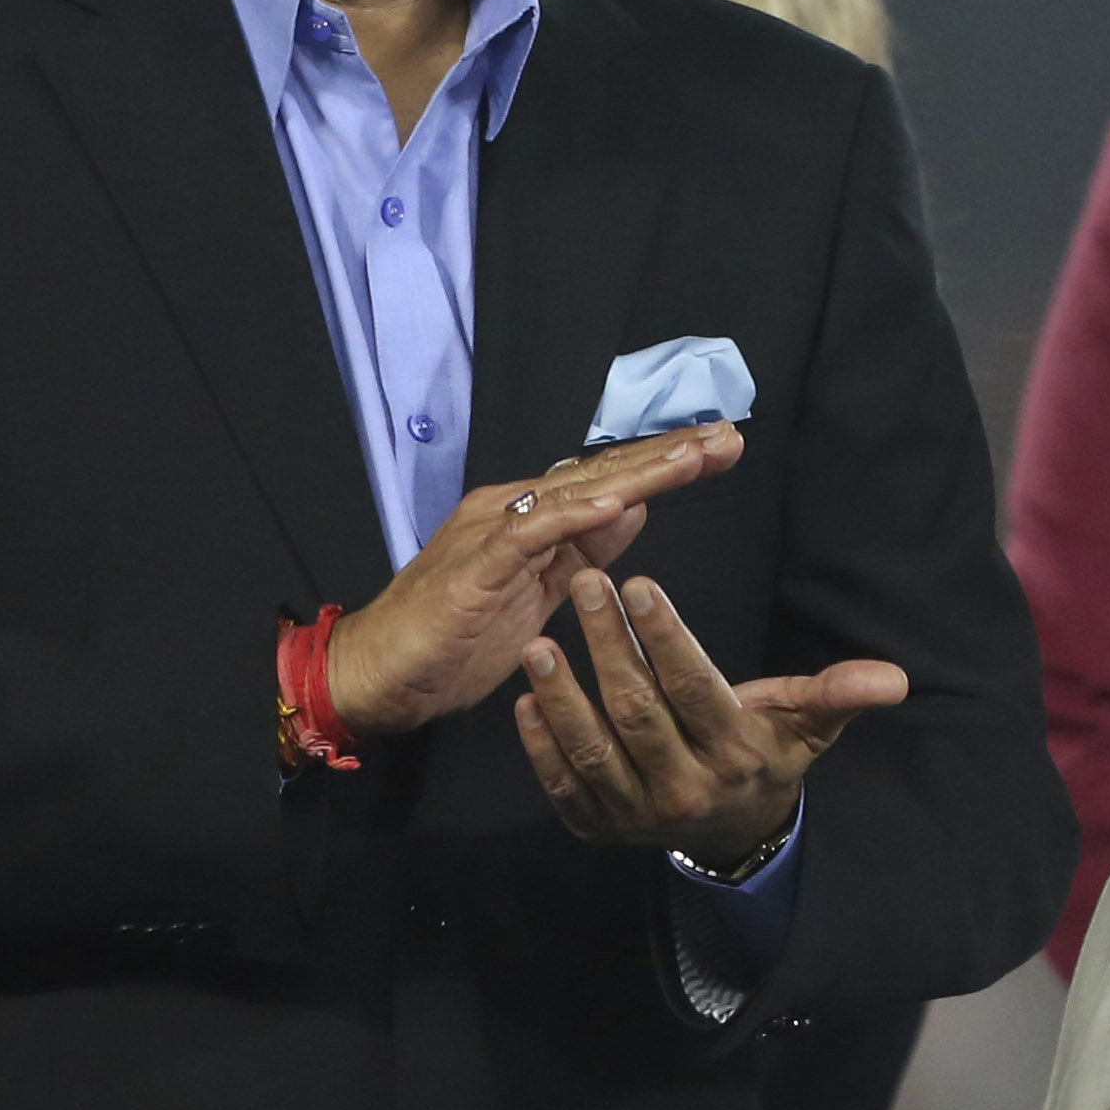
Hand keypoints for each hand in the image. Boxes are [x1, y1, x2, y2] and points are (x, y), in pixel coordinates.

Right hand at [318, 426, 739, 737]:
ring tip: (693, 458)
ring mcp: (493, 532)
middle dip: (667, 456)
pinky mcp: (478, 564)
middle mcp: (514, 510)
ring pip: (577, 492)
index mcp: (531, 518)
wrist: (380, 672)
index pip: (609, 483)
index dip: (664, 465)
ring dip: (638, 474)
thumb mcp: (539, 590)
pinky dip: (575, 515)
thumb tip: (631, 510)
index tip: (722, 450)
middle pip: (602, 475)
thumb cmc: (455, 637)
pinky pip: (533, 532)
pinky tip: (619, 503)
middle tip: (728, 437)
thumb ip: (581, 549)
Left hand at [511, 571, 908, 870]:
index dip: (666, 638)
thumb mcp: (807, 726)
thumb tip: (893, 679)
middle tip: (583, 586)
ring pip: (594, 750)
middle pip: (637, 712)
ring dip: (561, 697)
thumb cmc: (765, 755)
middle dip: (608, 645)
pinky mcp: (598, 828)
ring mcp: (638, 814)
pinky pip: (564, 785)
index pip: (696, 690)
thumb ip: (838, 695)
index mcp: (737, 756)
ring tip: (539, 644)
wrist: (733, 835)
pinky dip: (540, 746)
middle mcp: (687, 791)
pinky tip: (524, 700)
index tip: (640, 586)